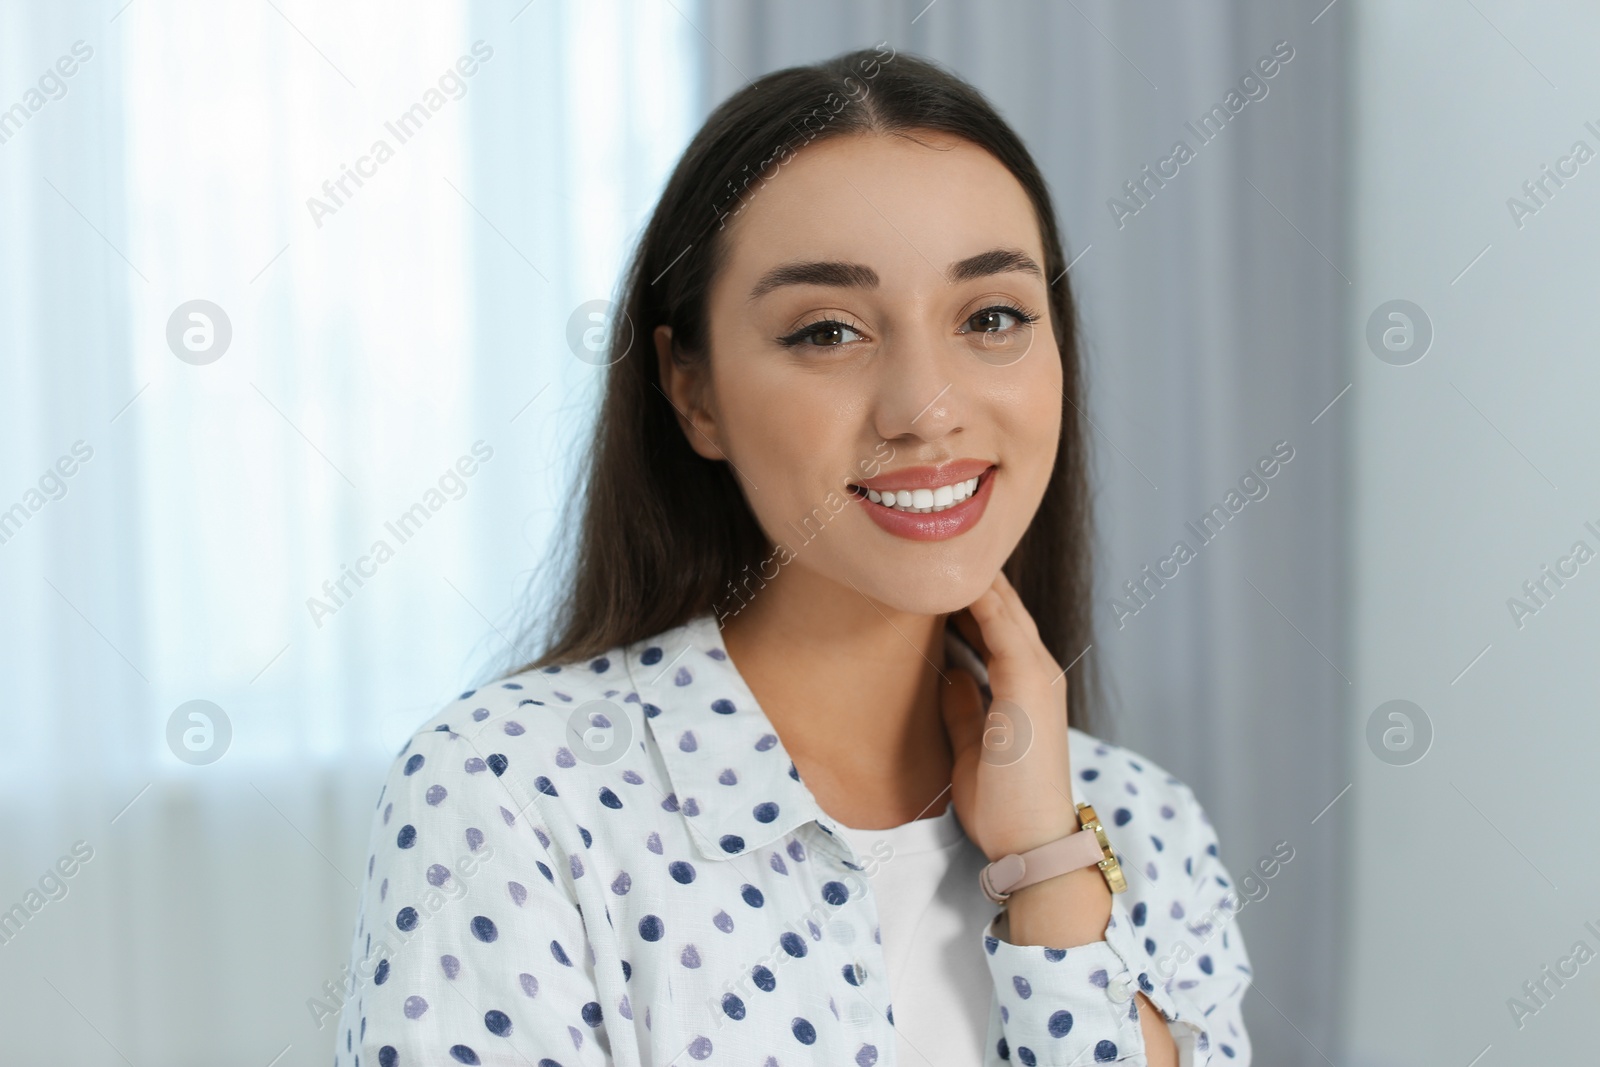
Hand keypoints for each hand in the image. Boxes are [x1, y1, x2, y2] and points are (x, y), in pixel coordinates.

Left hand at [939, 568, 1077, 862]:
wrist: (1030, 842)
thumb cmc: (1001, 803)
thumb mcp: (972, 746)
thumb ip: (963, 707)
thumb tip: (948, 674)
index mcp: (1025, 686)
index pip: (996, 625)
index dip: (965, 598)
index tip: (926, 577)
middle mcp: (1038, 671)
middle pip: (1002, 607)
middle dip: (967, 579)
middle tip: (925, 554)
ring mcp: (1037, 674)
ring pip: (1002, 607)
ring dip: (971, 580)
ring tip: (932, 554)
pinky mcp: (1028, 681)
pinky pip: (1000, 625)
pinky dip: (977, 599)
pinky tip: (948, 580)